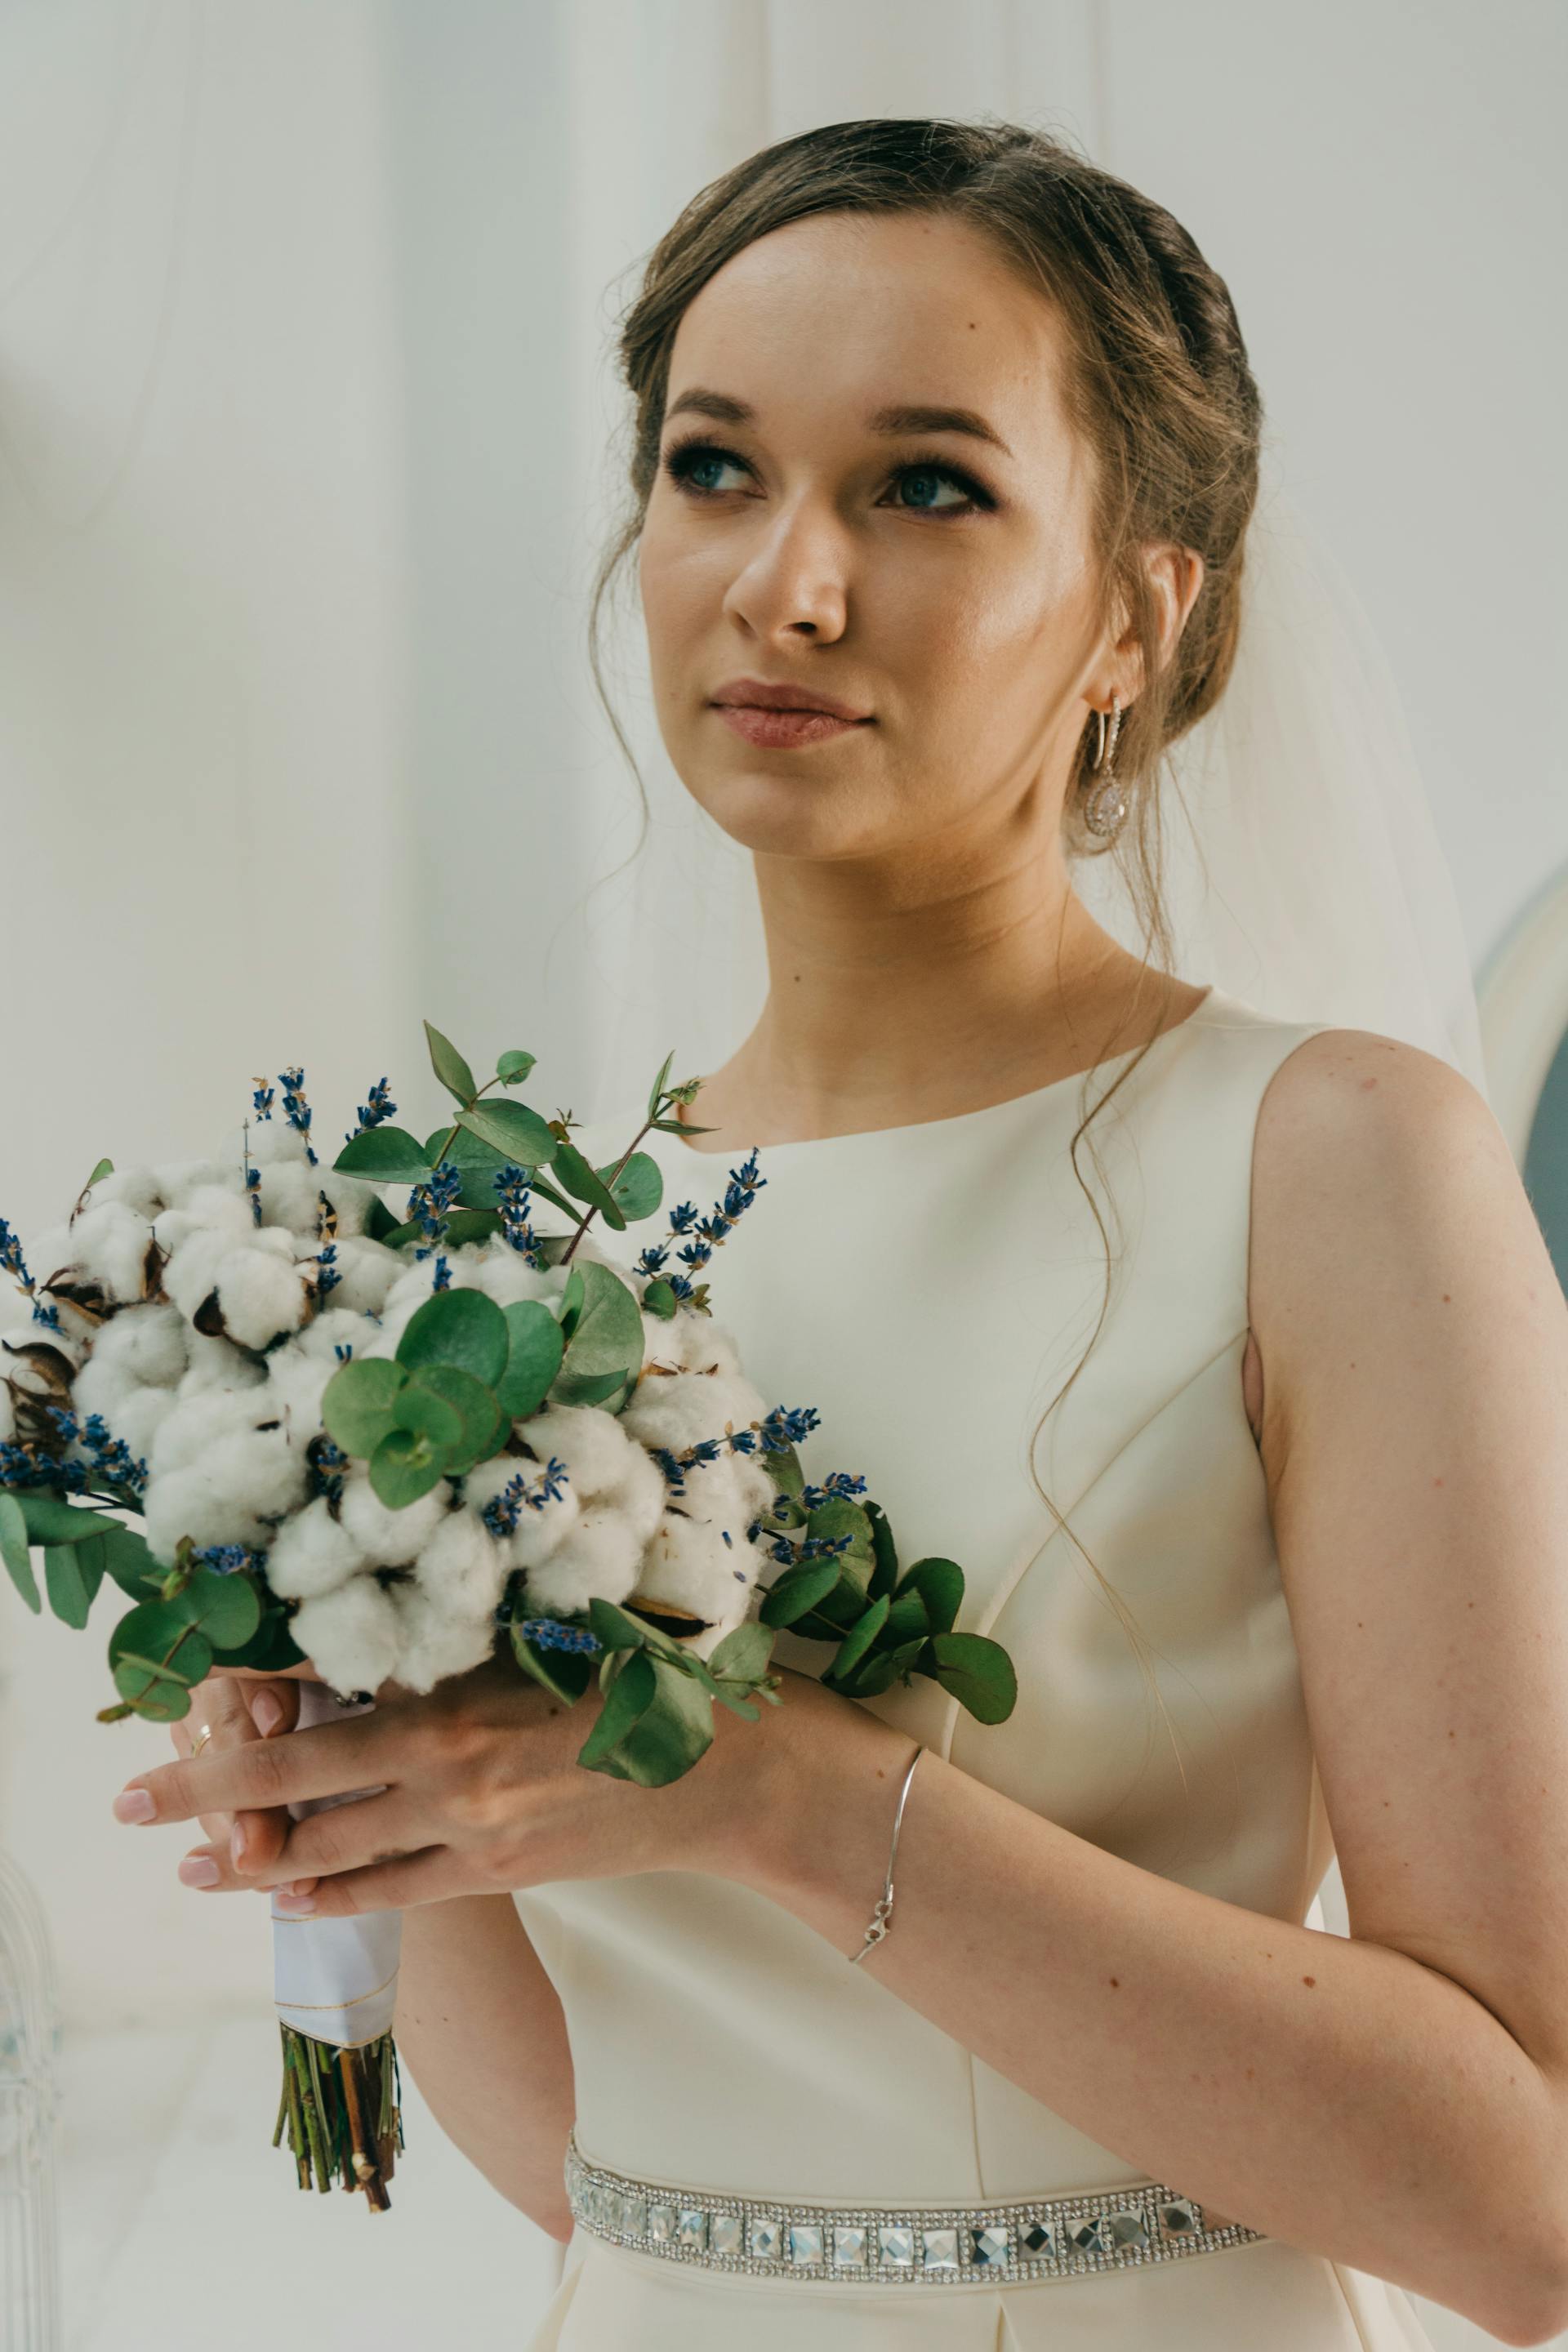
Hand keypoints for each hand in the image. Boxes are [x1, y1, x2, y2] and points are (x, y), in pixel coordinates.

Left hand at [114, 1650, 894, 1916]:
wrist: (742, 1769)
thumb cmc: (658, 1675)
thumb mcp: (554, 1629)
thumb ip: (461, 1637)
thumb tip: (370, 1633)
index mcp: (465, 1674)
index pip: (324, 1680)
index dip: (246, 1685)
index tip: (190, 1677)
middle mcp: (454, 1751)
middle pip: (296, 1774)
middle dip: (204, 1782)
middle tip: (129, 1794)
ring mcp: (473, 1821)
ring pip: (329, 1843)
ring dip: (246, 1854)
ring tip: (181, 1859)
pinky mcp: (500, 1871)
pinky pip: (389, 1892)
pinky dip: (326, 1896)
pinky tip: (280, 1898)